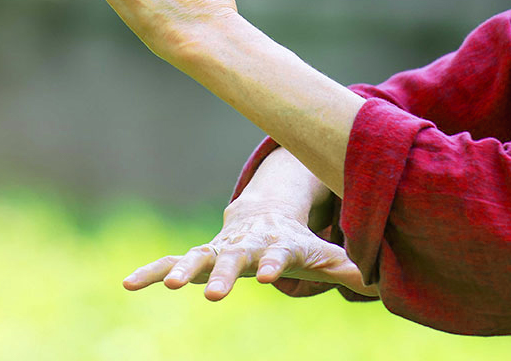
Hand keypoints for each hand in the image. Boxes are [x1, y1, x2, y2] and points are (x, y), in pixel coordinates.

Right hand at [122, 198, 378, 300]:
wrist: (263, 217)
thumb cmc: (296, 241)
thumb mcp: (322, 254)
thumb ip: (347, 267)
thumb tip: (382, 284)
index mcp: (277, 244)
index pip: (278, 255)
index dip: (275, 265)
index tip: (269, 277)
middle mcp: (245, 245)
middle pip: (234, 259)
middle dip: (224, 274)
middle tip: (214, 294)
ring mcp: (220, 249)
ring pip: (197, 258)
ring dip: (182, 270)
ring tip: (166, 286)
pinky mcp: (201, 255)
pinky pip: (172, 261)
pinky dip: (151, 271)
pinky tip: (128, 284)